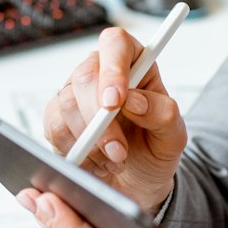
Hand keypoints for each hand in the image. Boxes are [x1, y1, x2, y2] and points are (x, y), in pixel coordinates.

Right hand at [42, 27, 186, 211]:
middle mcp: (99, 73)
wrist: (137, 183)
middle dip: (100, 119)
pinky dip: (78, 152)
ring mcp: (75, 95)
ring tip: (115, 161)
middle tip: (119, 151)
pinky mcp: (57, 119)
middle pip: (85, 76)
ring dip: (91, 141)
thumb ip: (163, 114)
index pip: (115, 44)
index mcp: (133, 64)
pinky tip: (97, 164)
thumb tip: (134, 101)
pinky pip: (54, 129)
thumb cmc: (155, 150)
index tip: (116, 101)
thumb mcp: (173, 135)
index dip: (112, 68)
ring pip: (66, 104)